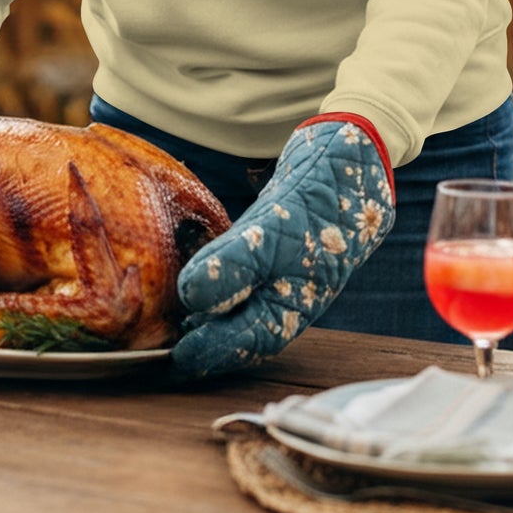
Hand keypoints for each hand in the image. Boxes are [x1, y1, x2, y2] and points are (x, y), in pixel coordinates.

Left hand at [172, 116, 393, 379]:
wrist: (351, 154)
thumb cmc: (321, 196)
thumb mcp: (277, 229)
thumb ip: (235, 263)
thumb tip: (191, 298)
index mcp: (298, 303)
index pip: (250, 340)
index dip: (212, 353)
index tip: (176, 357)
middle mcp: (290, 294)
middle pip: (243, 330)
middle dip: (205, 343)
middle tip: (162, 350)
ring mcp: (282, 272)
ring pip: (241, 307)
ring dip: (209, 318)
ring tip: (173, 324)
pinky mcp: (272, 247)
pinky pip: (240, 278)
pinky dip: (217, 286)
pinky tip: (194, 284)